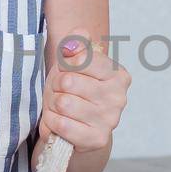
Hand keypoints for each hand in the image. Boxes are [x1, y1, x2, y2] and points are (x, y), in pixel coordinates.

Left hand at [37, 35, 130, 153]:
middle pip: (68, 81)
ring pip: (63, 103)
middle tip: (59, 92)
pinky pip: (62, 125)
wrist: (78, 129)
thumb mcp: (73, 64)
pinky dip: (52, 122)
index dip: (63, 64)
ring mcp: (110, 120)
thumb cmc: (75, 91)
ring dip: (52, 105)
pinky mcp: (97, 139)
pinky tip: (58, 121)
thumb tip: (80, 32)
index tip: (65, 71)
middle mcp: (118, 97)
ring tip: (58, 107)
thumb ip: (76, 43)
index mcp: (117, 75)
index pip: (79, 59)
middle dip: (55, 86)